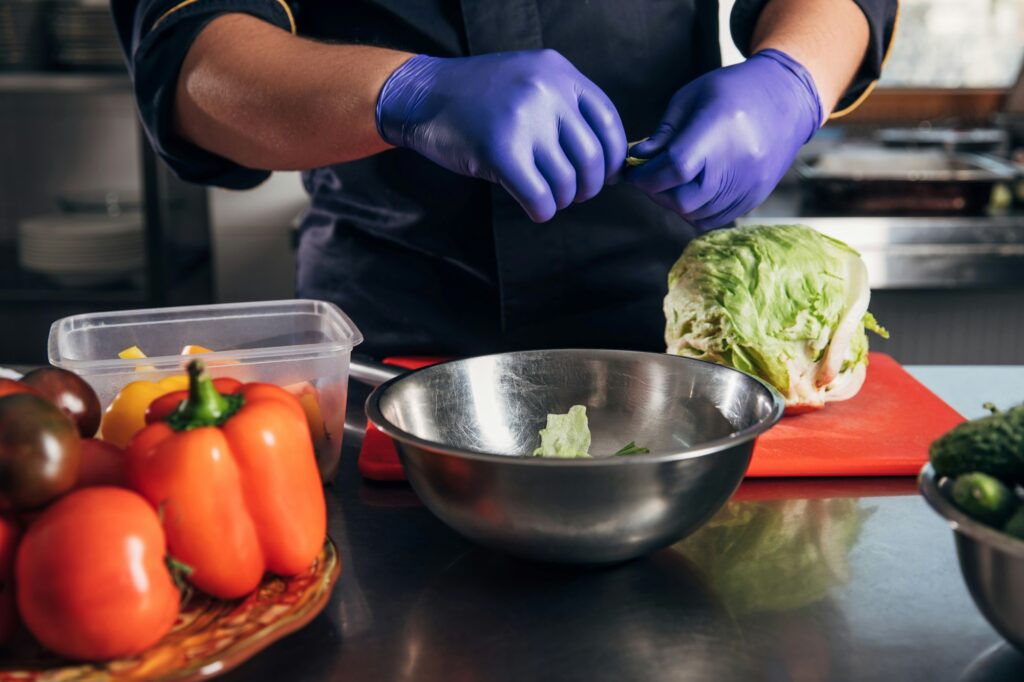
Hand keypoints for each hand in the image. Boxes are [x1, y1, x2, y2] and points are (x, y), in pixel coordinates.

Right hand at [376, 50, 626, 222]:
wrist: (421, 95)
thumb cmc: (479, 98)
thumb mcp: (529, 81)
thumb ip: (566, 107)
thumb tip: (611, 163)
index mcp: (558, 72)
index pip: (609, 122)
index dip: (615, 158)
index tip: (606, 176)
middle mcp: (546, 91)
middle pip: (593, 158)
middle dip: (589, 187)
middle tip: (574, 194)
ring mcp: (523, 120)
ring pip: (567, 182)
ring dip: (562, 200)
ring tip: (548, 197)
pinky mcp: (500, 151)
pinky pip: (540, 197)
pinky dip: (542, 211)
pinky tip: (534, 209)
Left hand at [624, 49, 822, 230]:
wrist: (788, 98)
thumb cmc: (733, 91)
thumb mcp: (691, 97)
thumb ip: (663, 133)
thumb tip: (637, 159)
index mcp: (718, 130)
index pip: (674, 168)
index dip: (646, 176)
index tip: (633, 172)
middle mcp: (737, 162)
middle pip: (683, 200)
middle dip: (657, 193)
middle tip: (649, 178)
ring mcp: (749, 185)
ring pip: (696, 214)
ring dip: (674, 203)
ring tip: (670, 182)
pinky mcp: (755, 198)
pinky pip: (714, 219)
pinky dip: (695, 211)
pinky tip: (691, 190)